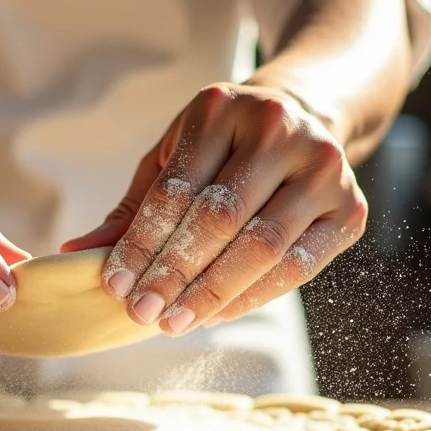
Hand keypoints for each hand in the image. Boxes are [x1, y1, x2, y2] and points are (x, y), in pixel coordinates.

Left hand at [62, 83, 366, 333]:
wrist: (308, 114)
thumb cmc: (224, 143)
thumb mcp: (175, 153)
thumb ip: (136, 205)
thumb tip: (78, 254)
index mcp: (223, 107)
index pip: (177, 190)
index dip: (143, 243)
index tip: (115, 286)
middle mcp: (279, 131)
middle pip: (219, 220)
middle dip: (174, 274)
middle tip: (141, 313)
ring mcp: (324, 168)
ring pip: (261, 247)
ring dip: (212, 293)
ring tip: (174, 322)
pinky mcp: (352, 208)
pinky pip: (297, 266)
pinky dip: (252, 296)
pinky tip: (216, 315)